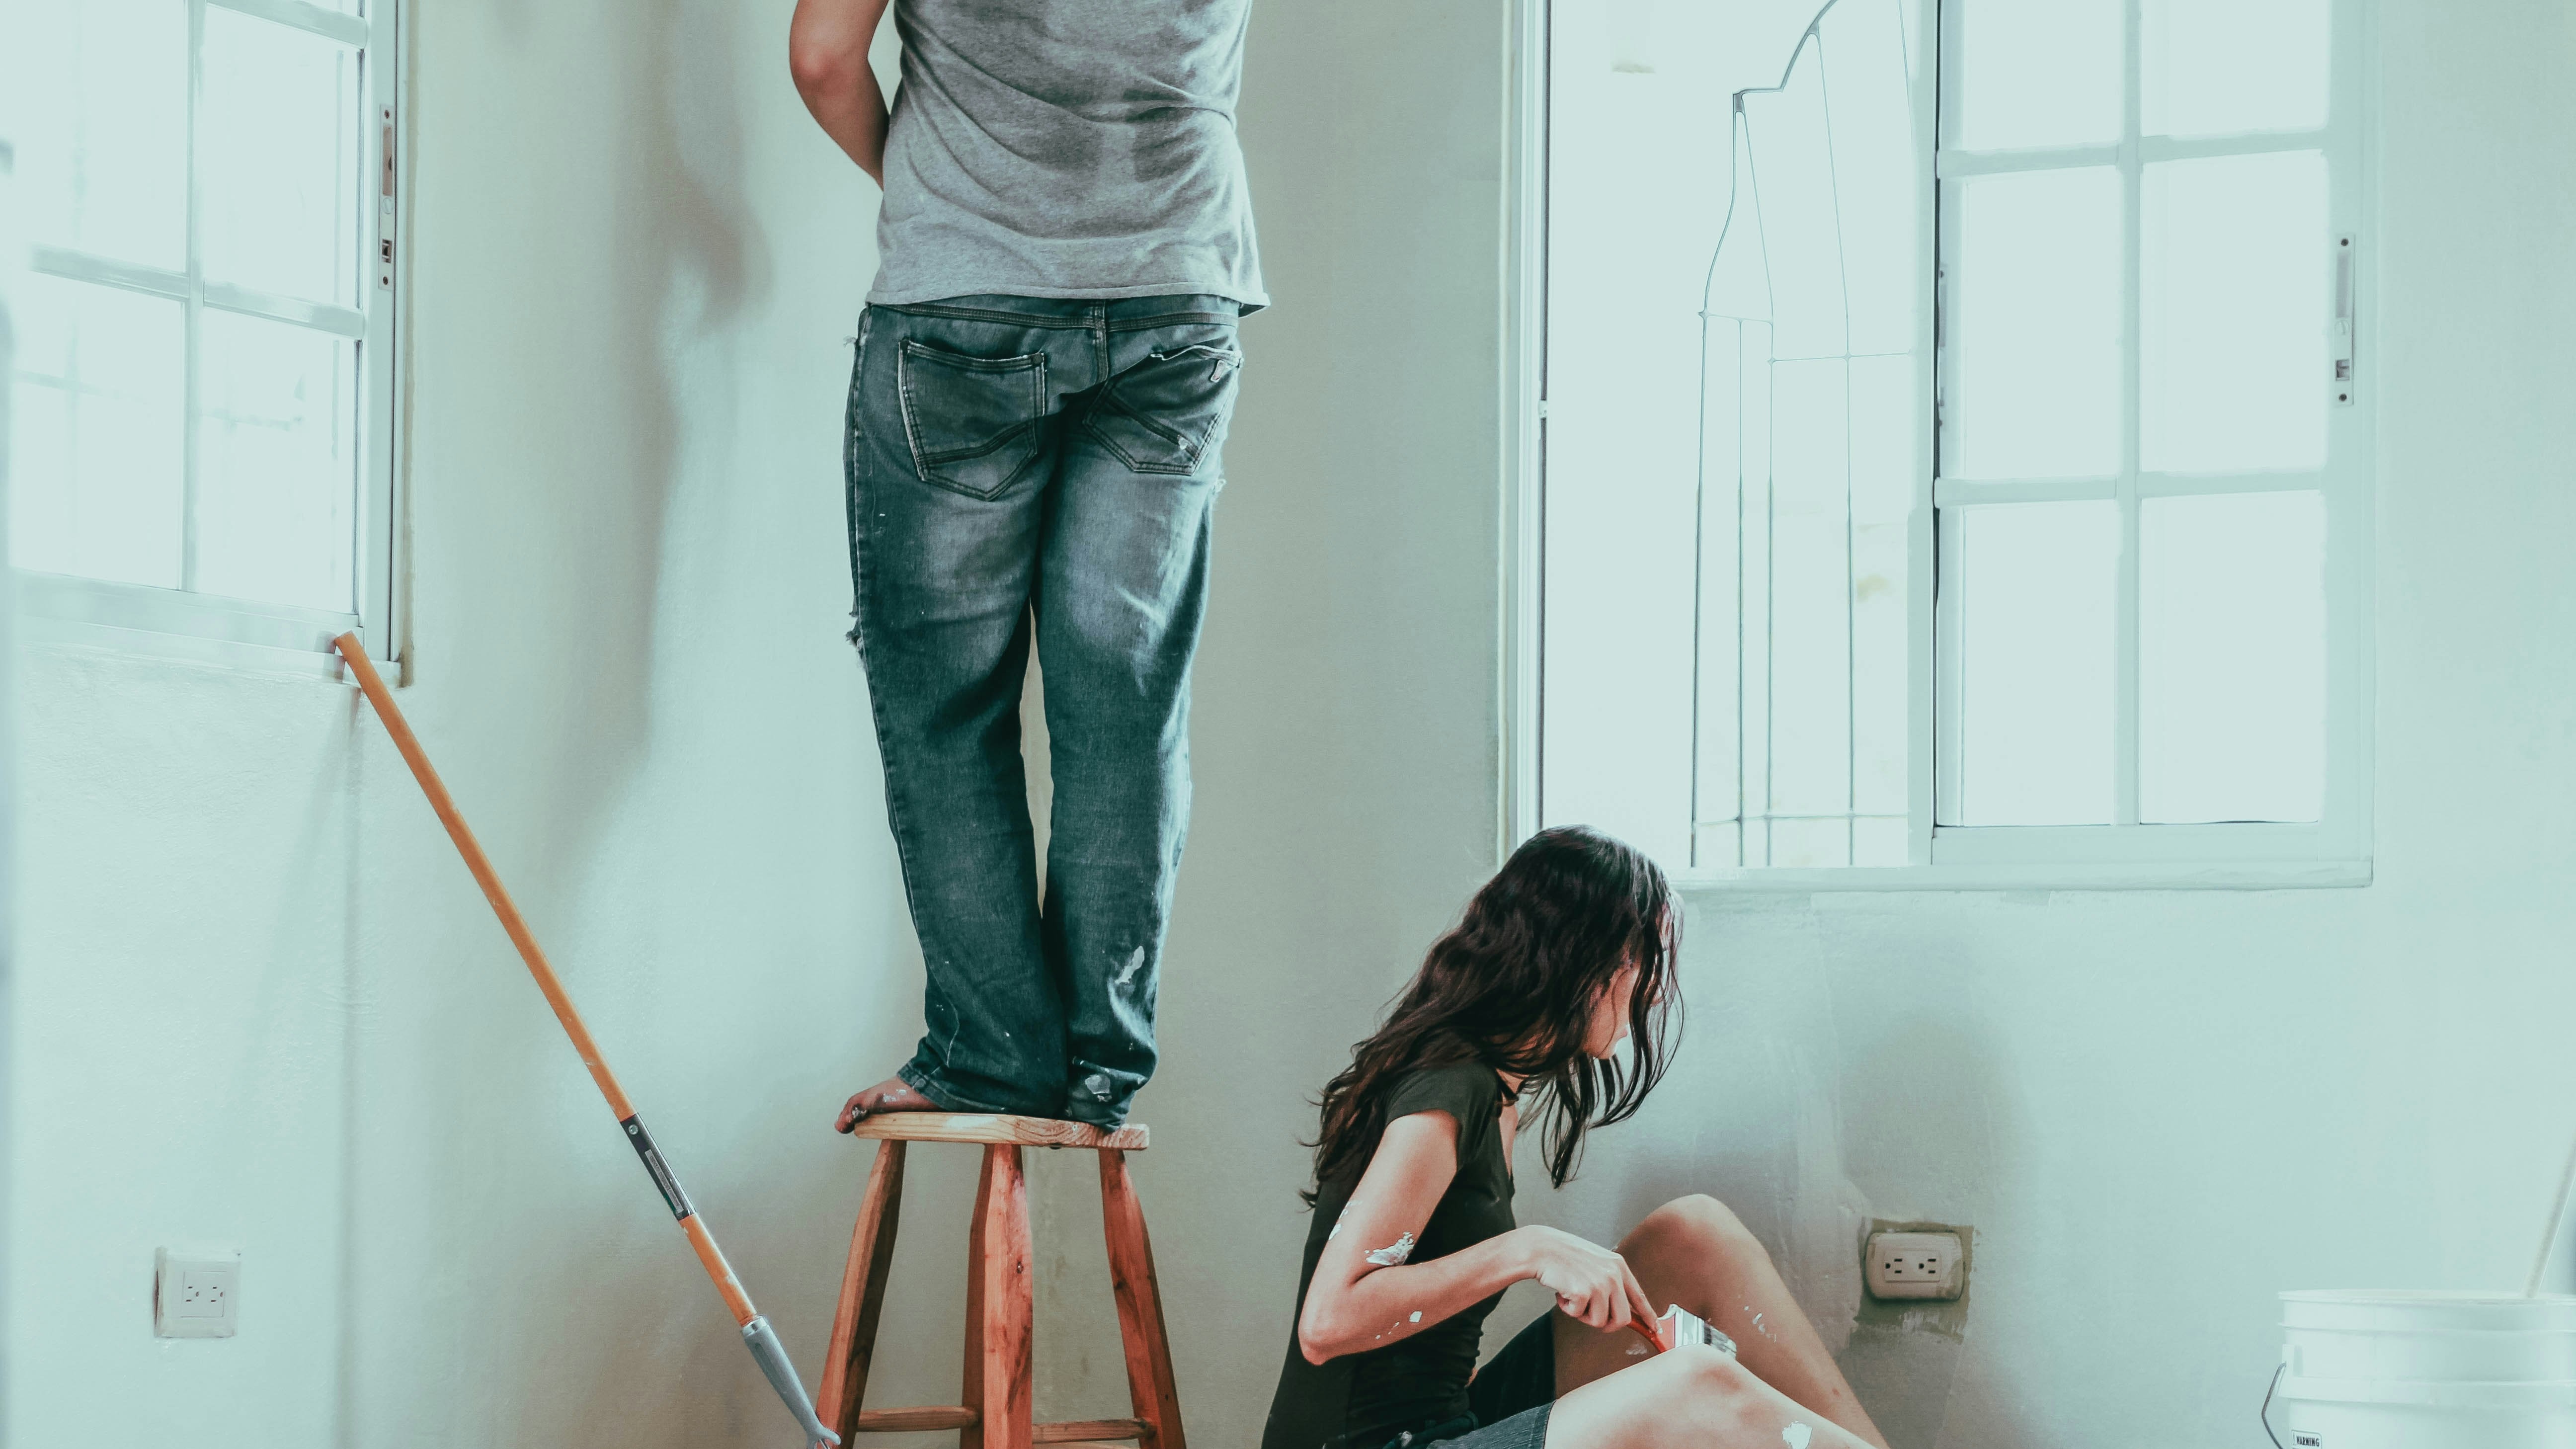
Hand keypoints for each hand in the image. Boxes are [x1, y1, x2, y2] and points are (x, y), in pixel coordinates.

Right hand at [1512, 1225, 1656, 1333]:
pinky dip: (1568, 1309)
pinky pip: (1579, 1316)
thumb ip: (1612, 1282)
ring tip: (1573, 1295)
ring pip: (1600, 1321)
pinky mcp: (1584, 1292)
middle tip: (1590, 1315)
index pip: (1639, 1297)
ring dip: (1583, 1314)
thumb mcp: (1597, 1262)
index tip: (1654, 1328)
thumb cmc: (1565, 1256)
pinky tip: (1562, 1292)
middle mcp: (1613, 1275)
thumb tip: (1624, 1309)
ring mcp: (1600, 1283)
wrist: (1541, 1248)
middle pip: (1623, 1319)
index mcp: (1619, 1266)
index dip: (1648, 1316)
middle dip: (1607, 1324)